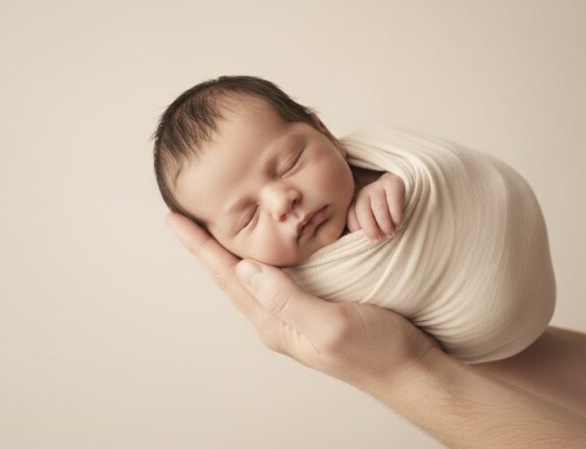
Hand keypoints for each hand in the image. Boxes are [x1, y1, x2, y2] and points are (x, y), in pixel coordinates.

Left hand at [164, 212, 439, 391]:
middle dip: (207, 245)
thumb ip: (287, 299)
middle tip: (184, 215)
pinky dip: (264, 252)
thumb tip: (246, 267)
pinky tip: (267, 244)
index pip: (227, 276)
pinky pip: (279, 274)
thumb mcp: (330, 325)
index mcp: (274, 322)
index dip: (200, 246)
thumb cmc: (376, 351)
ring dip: (230, 248)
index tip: (175, 219)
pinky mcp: (316, 305)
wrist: (411, 370)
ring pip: (253, 273)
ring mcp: (296, 313)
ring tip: (213, 226)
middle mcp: (278, 318)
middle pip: (232, 274)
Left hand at [347, 172, 404, 242]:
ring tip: (391, 233)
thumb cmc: (385, 218)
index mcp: (355, 203)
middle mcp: (364, 193)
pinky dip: (396, 215)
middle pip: (362, 210)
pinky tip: (399, 223)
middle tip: (379, 239)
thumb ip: (362, 232)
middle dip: (371, 228)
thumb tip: (353, 244)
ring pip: (379, 207)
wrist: (405, 196)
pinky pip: (394, 200)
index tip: (370, 240)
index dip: (358, 231)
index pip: (351, 216)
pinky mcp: (394, 183)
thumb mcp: (371, 224)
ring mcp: (378, 186)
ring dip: (385, 224)